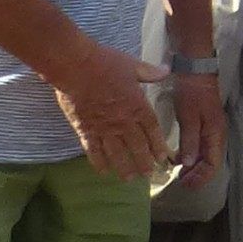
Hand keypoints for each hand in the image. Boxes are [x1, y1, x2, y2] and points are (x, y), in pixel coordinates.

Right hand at [51, 42, 165, 180]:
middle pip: (137, 147)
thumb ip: (149, 72)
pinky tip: (103, 172)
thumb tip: (166, 71)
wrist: (76, 66)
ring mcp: (104, 128)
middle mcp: (123, 121)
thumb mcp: (132, 65)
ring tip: (130, 179)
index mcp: (137, 106)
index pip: (152, 130)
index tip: (162, 157)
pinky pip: (94, 151)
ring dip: (125, 168)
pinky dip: (99, 163)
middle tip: (149, 174)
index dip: (158, 145)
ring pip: (118, 154)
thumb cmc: (105, 62)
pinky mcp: (85, 130)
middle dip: (144, 162)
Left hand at [164, 68, 224, 191]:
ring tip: (179, 173)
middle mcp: (217, 134)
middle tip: (181, 181)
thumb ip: (190, 142)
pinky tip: (180, 157)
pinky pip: (201, 145)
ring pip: (206, 154)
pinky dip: (192, 154)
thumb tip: (190, 164)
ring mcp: (212, 129)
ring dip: (194, 166)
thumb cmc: (191, 92)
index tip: (185, 184)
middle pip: (211, 162)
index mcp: (215, 134)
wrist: (195, 69)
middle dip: (197, 174)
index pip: (212, 164)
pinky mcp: (205, 123)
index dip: (200, 177)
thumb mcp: (189, 118)